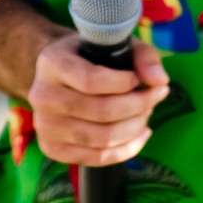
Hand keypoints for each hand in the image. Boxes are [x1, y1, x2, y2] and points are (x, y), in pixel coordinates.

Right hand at [26, 29, 169, 166]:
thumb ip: (143, 56)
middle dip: (139, 105)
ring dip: (135, 127)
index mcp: (52, 63)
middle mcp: (42, 95)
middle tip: (156, 95)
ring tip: (147, 113)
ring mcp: (45, 126)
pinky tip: (140, 134)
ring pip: (101, 138)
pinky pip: (97, 158)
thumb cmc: (92, 57)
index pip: (91, 80)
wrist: (59, 76)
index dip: (123, 83)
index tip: (139, 79)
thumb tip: (159, 81)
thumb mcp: (115, 44)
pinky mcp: (52, 149)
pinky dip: (127, 149)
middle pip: (100, 111)